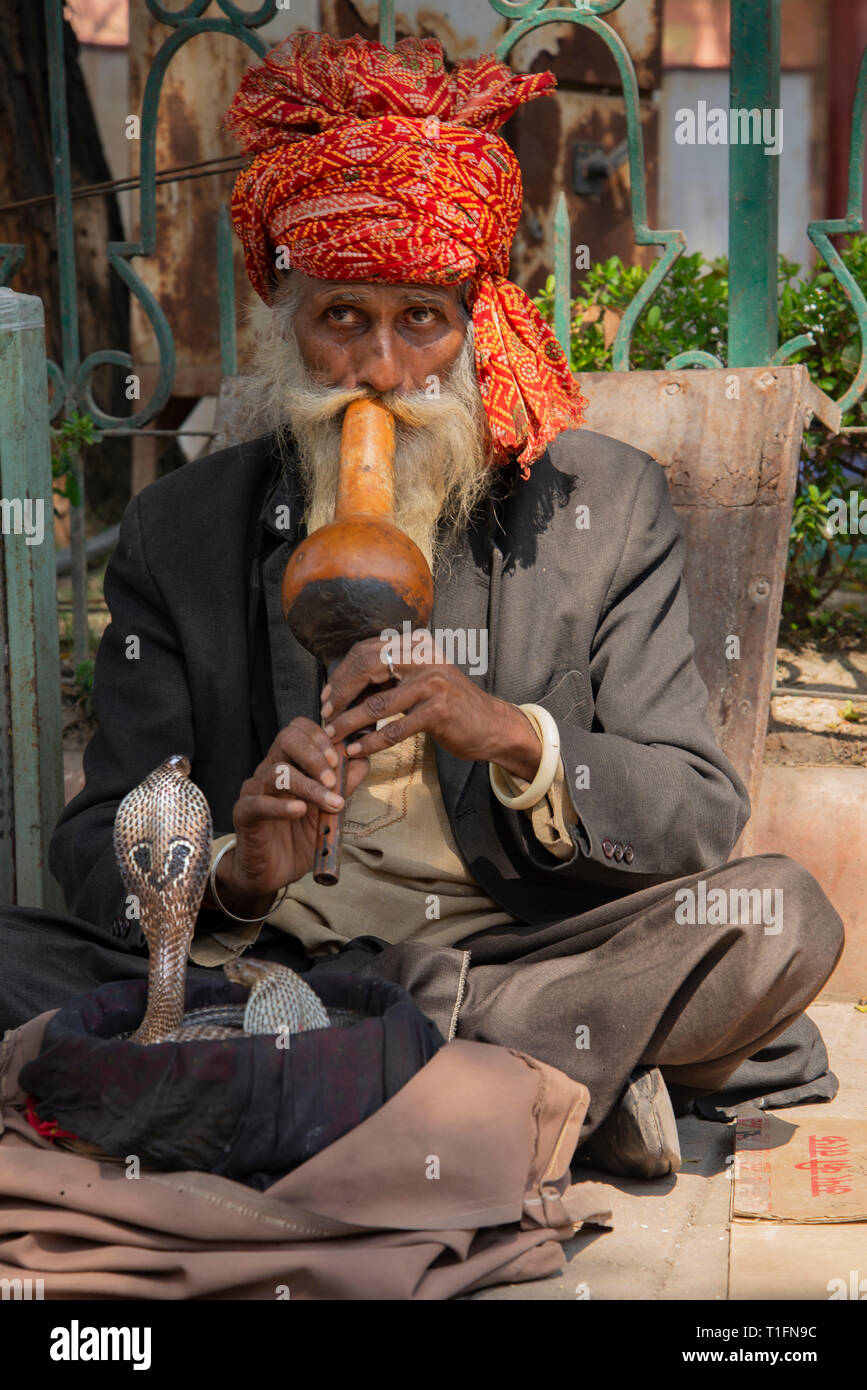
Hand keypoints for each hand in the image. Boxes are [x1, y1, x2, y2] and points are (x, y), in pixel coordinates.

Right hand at [216, 717, 369, 912]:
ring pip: (278, 772)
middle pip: (286, 739)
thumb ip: (343, 786)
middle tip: (333, 778)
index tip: (339, 758)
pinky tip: (299, 811)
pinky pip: (259, 804)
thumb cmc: (298, 838)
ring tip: (330, 803)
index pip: (298, 730)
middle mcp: (270, 771)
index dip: (320, 737)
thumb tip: (362, 761)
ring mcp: (255, 791)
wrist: (273, 872)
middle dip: (314, 755)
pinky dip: (282, 806)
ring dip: (309, 786)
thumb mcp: (328, 811)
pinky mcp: (244, 814)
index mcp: (289, 764)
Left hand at [320, 634, 541, 777]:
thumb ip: (391, 679)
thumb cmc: (451, 707)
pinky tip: (357, 750)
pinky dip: (371, 741)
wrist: (492, 725)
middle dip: (340, 693)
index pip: (367, 651)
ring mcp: (433, 682)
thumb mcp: (421, 682)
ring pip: (377, 703)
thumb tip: (347, 689)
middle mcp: (424, 657)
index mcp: (416, 646)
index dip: (342, 674)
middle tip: (324, 714)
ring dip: (349, 722)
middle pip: (367, 668)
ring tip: (332, 736)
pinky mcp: (439, 710)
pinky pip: (395, 728)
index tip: (327, 696)